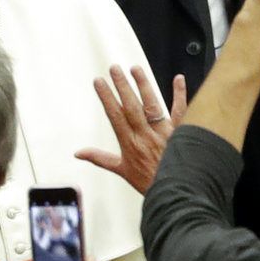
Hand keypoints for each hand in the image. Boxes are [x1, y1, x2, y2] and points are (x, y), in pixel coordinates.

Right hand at [75, 67, 184, 194]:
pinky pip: (181, 111)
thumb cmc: (150, 182)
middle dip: (122, 86)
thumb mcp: (122, 171)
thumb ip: (100, 158)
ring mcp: (164, 132)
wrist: (176, 191)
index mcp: (130, 143)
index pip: (115, 115)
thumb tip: (78, 153)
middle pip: (132, 106)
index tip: (99, 82)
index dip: (106, 97)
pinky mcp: (181, 132)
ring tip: (135, 69)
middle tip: (114, 69)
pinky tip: (178, 79)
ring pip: (152, 105)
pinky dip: (180, 94)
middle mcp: (146, 135)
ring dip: (143, 86)